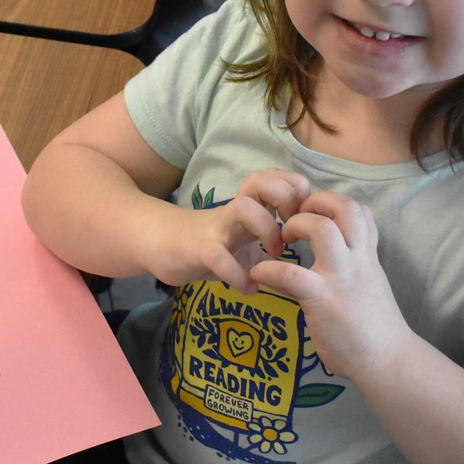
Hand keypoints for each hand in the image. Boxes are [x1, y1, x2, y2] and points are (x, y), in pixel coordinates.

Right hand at [151, 169, 311, 294]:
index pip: (276, 175)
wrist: (160, 246)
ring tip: (276, 255)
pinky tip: (249, 288)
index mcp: (249, 205)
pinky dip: (238, 275)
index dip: (296, 189)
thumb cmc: (208, 242)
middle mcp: (234, 210)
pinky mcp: (199, 250)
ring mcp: (216, 227)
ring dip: (267, 229)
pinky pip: (219, 256)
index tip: (303, 219)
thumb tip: (302, 253)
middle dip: (285, 198)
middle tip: (293, 232)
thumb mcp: (245, 238)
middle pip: (260, 178)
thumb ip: (269, 239)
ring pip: (243, 207)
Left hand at [250, 190, 412, 380]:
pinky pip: (290, 274)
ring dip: (295, 225)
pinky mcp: (322, 299)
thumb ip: (344, 270)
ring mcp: (341, 277)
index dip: (334, 203)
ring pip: (321, 229)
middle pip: (345, 207)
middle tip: (295, 217)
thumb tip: (311, 265)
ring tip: (282, 240)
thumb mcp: (364, 288)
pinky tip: (260, 274)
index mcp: (367, 256)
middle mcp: (358, 259)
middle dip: (315, 202)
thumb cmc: (376, 329)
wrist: (388, 361)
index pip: (360, 211)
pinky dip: (269, 269)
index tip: (314, 215)